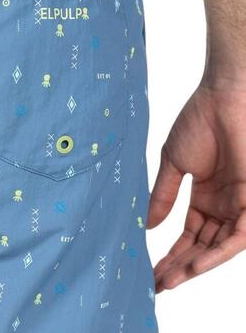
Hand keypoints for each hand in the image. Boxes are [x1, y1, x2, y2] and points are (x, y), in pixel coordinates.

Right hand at [147, 81, 245, 291]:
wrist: (221, 99)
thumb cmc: (198, 122)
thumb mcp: (173, 163)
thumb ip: (162, 195)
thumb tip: (146, 225)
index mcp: (205, 198)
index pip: (189, 235)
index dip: (171, 254)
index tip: (150, 270)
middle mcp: (223, 207)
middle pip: (202, 246)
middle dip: (180, 267)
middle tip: (157, 283)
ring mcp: (238, 205)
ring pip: (220, 247)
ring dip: (196, 266)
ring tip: (171, 279)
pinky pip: (237, 237)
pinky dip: (217, 253)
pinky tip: (195, 265)